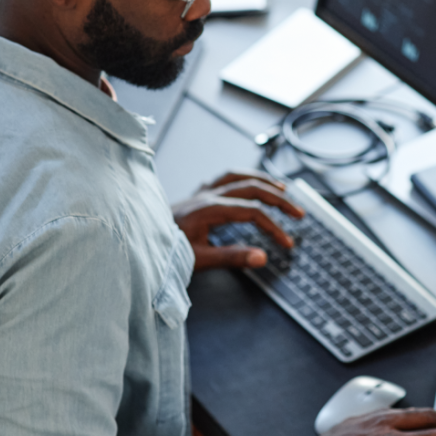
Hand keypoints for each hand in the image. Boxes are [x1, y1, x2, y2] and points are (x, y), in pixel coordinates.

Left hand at [172, 170, 302, 270]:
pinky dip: (242, 178)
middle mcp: (206, 195)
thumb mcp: (198, 260)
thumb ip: (232, 258)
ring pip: (238, 176)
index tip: (287, 243)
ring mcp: (200, 192)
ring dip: (263, 181)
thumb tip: (262, 258)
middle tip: (298, 213)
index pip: (252, 212)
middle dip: (279, 199)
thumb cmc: (164, 251)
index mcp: (208, 209)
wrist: (137, 240)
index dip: (274, 227)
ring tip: (282, 188)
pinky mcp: (196, 195)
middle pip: (251, 188)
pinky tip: (249, 183)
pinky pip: (224, 178)